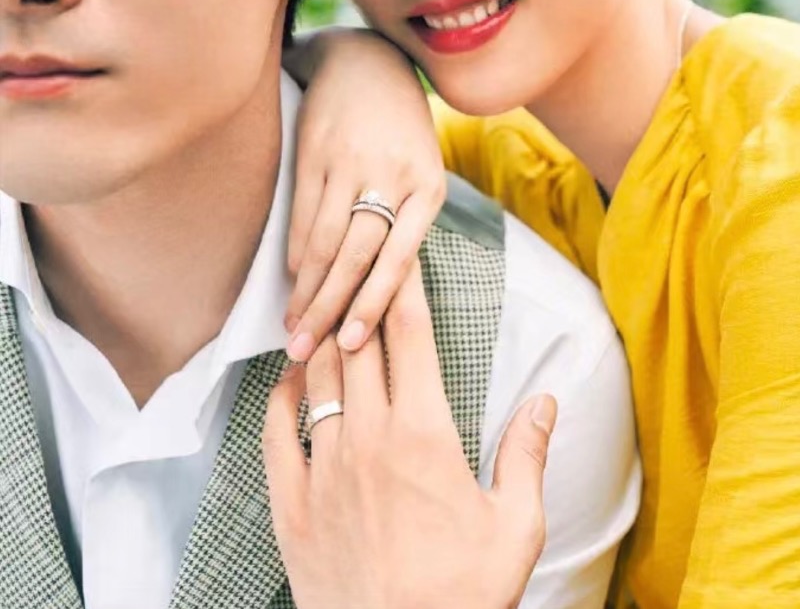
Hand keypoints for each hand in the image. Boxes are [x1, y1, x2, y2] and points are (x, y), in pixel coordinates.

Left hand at [263, 260, 557, 608]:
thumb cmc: (464, 597)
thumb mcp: (516, 528)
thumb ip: (527, 455)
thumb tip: (545, 400)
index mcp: (425, 433)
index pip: (411, 334)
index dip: (404, 283)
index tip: (402, 253)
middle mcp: (369, 437)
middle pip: (358, 341)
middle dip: (360, 295)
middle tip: (360, 265)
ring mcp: (324, 468)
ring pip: (316, 377)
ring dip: (322, 337)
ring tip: (325, 310)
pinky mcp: (291, 504)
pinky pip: (275, 431)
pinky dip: (281, 394)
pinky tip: (289, 377)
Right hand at [283, 29, 445, 361]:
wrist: (368, 61)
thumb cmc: (400, 127)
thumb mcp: (422, 168)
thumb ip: (407, 221)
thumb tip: (381, 291)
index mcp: (428, 187)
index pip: (398, 260)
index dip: (372, 307)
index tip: (351, 346)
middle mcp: (390, 175)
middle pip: (354, 258)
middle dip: (329, 310)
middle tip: (306, 350)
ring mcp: (349, 162)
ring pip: (323, 241)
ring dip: (306, 291)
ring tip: (293, 326)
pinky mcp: (315, 150)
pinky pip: (301, 213)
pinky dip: (295, 252)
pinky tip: (292, 278)